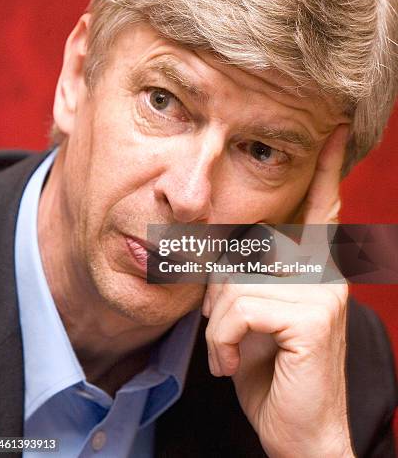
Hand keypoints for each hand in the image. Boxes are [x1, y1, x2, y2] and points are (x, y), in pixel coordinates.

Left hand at [202, 126, 354, 456]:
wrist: (299, 433)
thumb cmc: (272, 370)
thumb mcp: (257, 317)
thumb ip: (252, 279)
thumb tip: (223, 258)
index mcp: (318, 269)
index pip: (322, 209)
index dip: (329, 169)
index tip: (338, 130)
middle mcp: (326, 273)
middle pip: (247, 251)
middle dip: (220, 291)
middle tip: (225, 331)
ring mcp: (323, 292)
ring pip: (236, 283)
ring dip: (220, 326)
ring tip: (232, 353)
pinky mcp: (313, 317)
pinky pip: (240, 309)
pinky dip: (223, 342)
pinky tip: (234, 365)